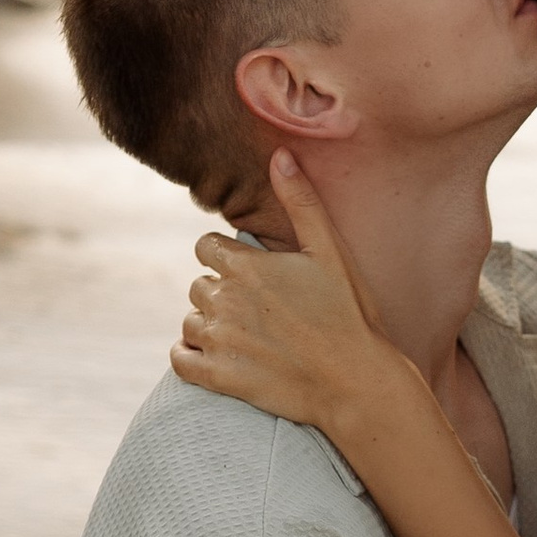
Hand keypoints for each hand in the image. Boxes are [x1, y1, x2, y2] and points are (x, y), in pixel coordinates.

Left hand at [173, 153, 400, 437]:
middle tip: (260, 310)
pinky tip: (216, 357)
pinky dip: (190, 356)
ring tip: (246, 336)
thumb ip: (301, 202)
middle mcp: (224, 300)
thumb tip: (279, 154)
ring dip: (209, 325)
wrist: (356, 382)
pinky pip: (180, 359)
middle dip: (222, 293)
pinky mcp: (218, 377)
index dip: (225, 257)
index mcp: (246, 266)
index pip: (206, 247)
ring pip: (190, 321)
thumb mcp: (331, 252)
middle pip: (200, 285)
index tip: (250, 272)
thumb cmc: (350, 315)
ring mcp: (219, 340)